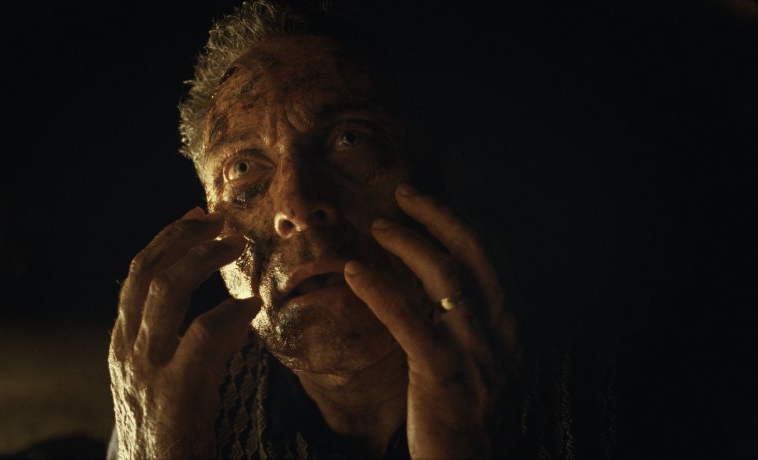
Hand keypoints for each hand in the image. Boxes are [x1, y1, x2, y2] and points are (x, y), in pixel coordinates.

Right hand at [108, 207, 259, 458]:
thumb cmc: (165, 429)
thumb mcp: (159, 379)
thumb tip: (227, 309)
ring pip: (166, 290)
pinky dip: (230, 313)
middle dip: (183, 238)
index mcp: (123, 343)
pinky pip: (203, 335)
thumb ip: (176, 342)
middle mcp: (128, 349)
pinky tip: (252, 304)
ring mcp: (148, 367)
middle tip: (220, 219)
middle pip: (147, 272)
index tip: (194, 217)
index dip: (166, 240)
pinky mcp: (176, 389)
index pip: (136, 276)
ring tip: (236, 244)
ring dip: (203, 259)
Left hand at [344, 184, 518, 458]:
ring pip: (446, 275)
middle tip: (402, 193)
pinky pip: (408, 320)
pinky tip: (353, 271)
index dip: (459, 217)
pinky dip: (379, 288)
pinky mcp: (442, 372)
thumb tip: (440, 265)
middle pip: (473, 250)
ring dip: (409, 242)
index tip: (424, 199)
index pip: (491, 252)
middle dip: (438, 214)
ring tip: (377, 225)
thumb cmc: (465, 399)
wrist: (466, 455)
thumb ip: (468, 308)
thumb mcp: (480, 347)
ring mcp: (474, 349)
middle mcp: (501, 327)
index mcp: (511, 318)